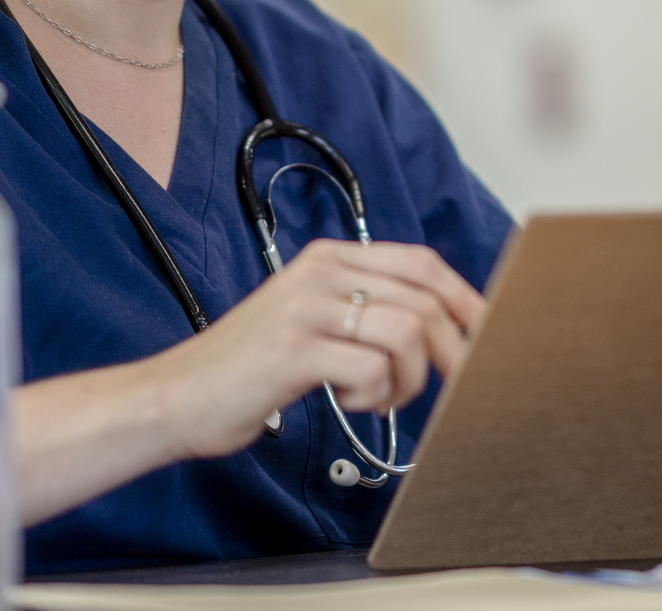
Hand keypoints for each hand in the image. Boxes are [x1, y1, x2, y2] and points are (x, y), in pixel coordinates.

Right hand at [146, 238, 484, 460]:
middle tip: (454, 383)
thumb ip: (364, 309)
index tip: (486, 332)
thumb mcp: (312, 319)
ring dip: (408, 380)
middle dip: (452, 348)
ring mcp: (306, 307)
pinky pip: (371, 369)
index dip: (465, 297)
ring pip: (407, 333)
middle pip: (425, 298)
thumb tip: (441, 324)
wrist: (175, 398)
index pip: (422, 262)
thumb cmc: (249, 369)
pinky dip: (373, 396)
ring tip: (380, 399)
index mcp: (329, 257)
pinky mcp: (294, 349)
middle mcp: (320, 272)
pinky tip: (347, 402)